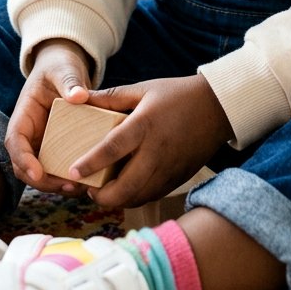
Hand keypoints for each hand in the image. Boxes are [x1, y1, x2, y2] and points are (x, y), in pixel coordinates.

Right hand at [5, 38, 93, 195]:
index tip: (37, 174)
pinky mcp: (58, 149)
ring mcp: (42, 144)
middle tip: (67, 185)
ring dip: (56, 184)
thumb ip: (69, 81)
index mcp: (24, 115)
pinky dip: (69, 177)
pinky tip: (88, 182)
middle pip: (25, 166)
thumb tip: (79, 96)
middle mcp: (30, 134)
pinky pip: (59, 168)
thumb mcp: (63, 69)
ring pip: (41, 173)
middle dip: (42, 180)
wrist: (66, 69)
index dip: (23, 160)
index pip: (14, 141)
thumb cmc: (59, 66)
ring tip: (79, 188)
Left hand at [69, 74, 232, 208]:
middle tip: (89, 190)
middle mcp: (156, 151)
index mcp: (145, 125)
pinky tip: (127, 189)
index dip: (91, 163)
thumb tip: (80, 97)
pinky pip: (151, 196)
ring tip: (104, 191)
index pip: (113, 148)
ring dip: (117, 200)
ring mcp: (169, 169)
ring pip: (137, 198)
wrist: (217, 107)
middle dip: (102, 196)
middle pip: (125, 187)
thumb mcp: (144, 89)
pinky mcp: (177, 179)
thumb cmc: (177, 95)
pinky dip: (135, 198)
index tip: (73, 172)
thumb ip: (111, 97)